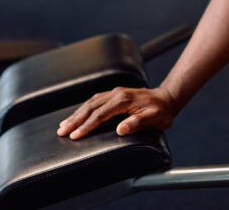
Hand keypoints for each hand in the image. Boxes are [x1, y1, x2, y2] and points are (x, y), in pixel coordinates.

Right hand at [56, 86, 177, 139]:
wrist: (167, 98)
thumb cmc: (161, 112)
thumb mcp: (154, 119)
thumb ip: (138, 122)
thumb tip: (121, 129)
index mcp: (124, 100)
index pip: (100, 114)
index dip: (87, 126)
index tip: (75, 135)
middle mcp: (117, 94)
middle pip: (91, 106)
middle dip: (75, 119)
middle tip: (61, 131)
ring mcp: (115, 92)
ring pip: (90, 102)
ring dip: (76, 113)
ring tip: (64, 124)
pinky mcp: (115, 94)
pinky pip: (95, 100)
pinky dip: (84, 108)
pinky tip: (78, 114)